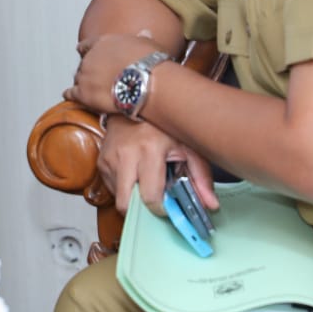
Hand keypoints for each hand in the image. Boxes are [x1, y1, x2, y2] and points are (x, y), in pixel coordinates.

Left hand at [64, 32, 163, 116]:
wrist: (146, 82)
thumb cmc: (149, 64)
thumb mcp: (147, 44)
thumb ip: (140, 38)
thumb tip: (144, 33)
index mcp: (103, 43)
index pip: (87, 45)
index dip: (85, 50)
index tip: (83, 52)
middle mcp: (90, 57)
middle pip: (83, 64)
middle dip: (88, 70)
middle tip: (96, 77)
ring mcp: (85, 75)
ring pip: (77, 78)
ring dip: (82, 83)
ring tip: (89, 89)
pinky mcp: (83, 93)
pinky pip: (71, 94)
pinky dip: (70, 95)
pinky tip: (69, 96)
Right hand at [98, 116, 219, 215]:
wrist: (135, 102)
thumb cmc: (164, 126)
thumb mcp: (188, 146)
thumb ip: (201, 177)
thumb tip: (211, 206)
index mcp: (149, 150)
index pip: (150, 197)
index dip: (161, 209)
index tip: (168, 206)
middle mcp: (125, 155)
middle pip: (126, 204)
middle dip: (141, 209)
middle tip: (155, 201)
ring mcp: (109, 158)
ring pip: (118, 197)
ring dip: (133, 197)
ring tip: (146, 181)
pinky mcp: (101, 161)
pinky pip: (112, 187)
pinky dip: (124, 187)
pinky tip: (135, 174)